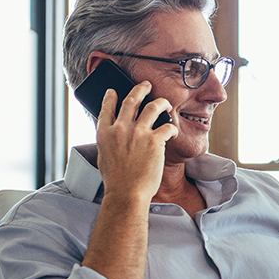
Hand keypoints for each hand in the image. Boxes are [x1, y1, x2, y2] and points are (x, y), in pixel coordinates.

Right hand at [94, 82, 177, 201]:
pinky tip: (174, 133)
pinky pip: (167, 126)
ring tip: (166, 103)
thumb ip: (108, 141)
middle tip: (146, 85)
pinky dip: (172, 128)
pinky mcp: (155, 141)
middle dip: (140, 89)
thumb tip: (113, 134)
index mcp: (105, 133)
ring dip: (161, 102)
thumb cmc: (116, 181)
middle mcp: (120, 128)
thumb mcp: (104, 156)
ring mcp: (138, 133)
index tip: (114, 91)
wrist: (127, 193)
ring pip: (153, 106)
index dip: (110, 97)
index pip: (106, 107)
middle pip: (131, 100)